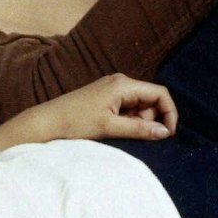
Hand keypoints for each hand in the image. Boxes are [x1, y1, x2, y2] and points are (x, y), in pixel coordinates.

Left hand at [33, 73, 176, 141]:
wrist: (47, 122)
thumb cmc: (75, 122)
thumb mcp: (110, 127)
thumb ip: (139, 129)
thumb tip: (166, 132)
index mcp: (123, 84)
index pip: (160, 93)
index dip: (169, 113)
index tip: (167, 135)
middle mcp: (120, 82)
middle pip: (151, 101)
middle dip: (148, 120)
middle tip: (129, 133)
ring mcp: (113, 89)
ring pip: (140, 107)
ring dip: (136, 123)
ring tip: (116, 131)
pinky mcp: (106, 98)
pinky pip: (127, 109)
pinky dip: (126, 121)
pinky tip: (112, 128)